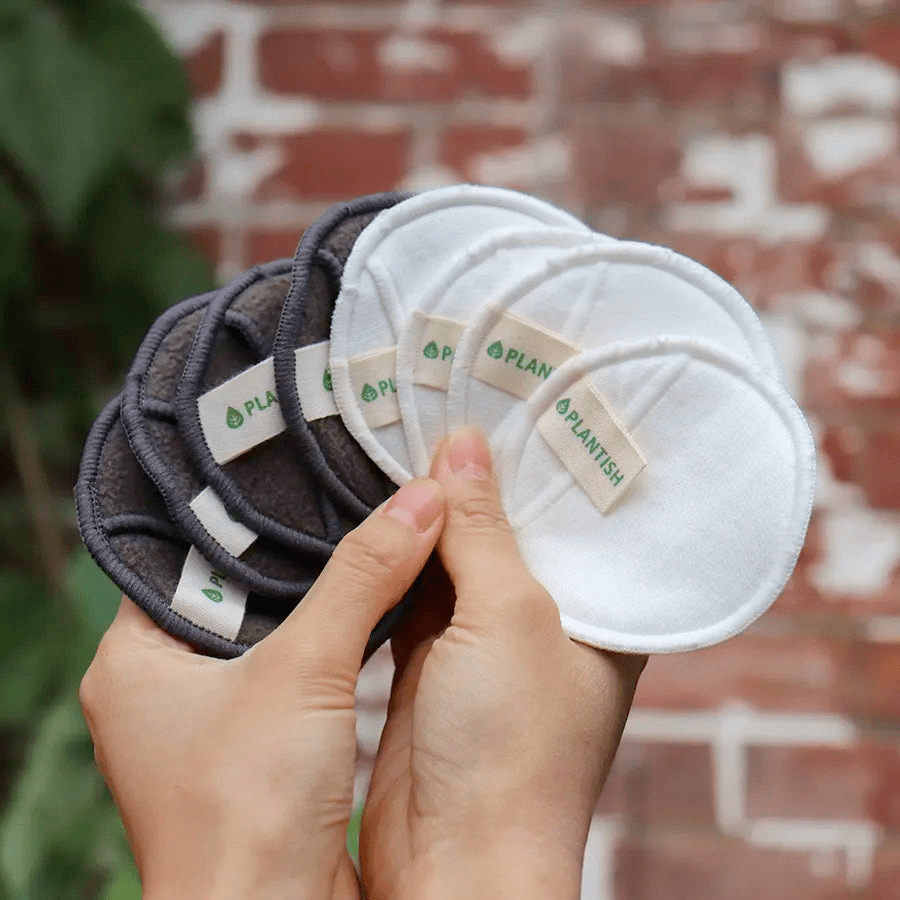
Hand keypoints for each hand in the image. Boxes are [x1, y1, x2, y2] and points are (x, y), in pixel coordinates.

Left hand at [79, 478, 444, 899]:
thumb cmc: (244, 817)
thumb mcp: (305, 670)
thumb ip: (362, 577)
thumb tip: (417, 503)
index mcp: (134, 659)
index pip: (186, 554)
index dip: (246, 514)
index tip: (301, 472)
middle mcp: (164, 688)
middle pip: (237, 590)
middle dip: (297, 552)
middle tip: (349, 495)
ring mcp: (211, 722)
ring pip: (272, 632)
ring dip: (321, 598)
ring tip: (368, 536)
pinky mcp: (258, 749)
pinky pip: (296, 670)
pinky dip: (332, 642)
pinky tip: (371, 608)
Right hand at [361, 427, 645, 899]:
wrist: (455, 865)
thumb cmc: (514, 748)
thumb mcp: (508, 616)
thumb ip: (484, 528)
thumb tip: (463, 442)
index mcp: (596, 612)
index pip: (572, 515)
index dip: (539, 459)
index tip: (505, 396)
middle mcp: (545, 625)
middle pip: (507, 532)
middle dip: (472, 480)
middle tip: (436, 402)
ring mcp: (483, 647)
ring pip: (454, 562)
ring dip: (428, 518)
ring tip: (400, 437)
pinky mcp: (430, 667)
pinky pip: (412, 596)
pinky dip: (396, 560)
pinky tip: (376, 512)